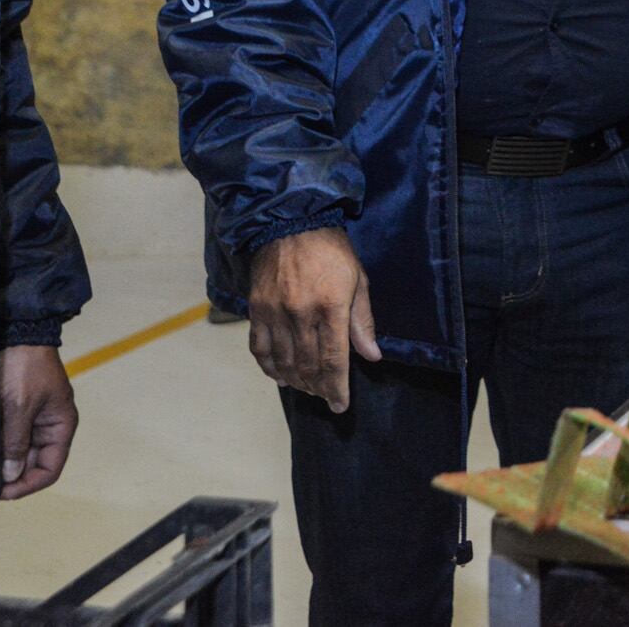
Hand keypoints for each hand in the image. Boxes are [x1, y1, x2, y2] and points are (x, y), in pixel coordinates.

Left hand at [0, 345, 76, 499]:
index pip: (51, 469)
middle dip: (12, 476)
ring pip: (20, 454)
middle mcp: (50, 427)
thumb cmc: (24, 368)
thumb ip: (16, 442)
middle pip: (34, 465)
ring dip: (3, 463)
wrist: (18, 334)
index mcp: (61, 425)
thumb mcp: (19, 406)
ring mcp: (33, 420)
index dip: (27, 485)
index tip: (1, 492)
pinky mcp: (17, 413)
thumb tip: (10, 475)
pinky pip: (10, 440)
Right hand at [247, 227, 379, 413]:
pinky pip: (260, 349)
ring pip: (284, 362)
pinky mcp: (256, 310)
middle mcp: (300, 314)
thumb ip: (363, 321)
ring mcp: (275, 313)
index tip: (340, 405)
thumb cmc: (332, 251)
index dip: (337, 387)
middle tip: (326, 397)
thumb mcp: (358, 280)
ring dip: (296, 382)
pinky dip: (269, 368)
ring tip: (307, 389)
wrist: (290, 223)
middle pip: (308, 366)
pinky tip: (279, 377)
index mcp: (331, 307)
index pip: (333, 360)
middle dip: (319, 388)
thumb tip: (372, 356)